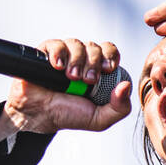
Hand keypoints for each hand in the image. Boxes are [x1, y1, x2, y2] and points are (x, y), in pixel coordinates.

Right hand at [0, 38, 131, 135]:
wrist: (38, 116)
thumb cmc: (68, 115)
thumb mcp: (99, 120)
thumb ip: (119, 108)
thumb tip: (127, 86)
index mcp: (97, 71)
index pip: (109, 52)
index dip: (110, 56)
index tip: (108, 68)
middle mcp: (82, 60)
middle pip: (95, 47)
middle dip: (94, 62)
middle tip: (88, 80)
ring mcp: (65, 55)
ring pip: (77, 44)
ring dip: (77, 61)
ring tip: (71, 77)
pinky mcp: (47, 52)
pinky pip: (57, 44)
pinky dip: (59, 54)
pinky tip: (58, 67)